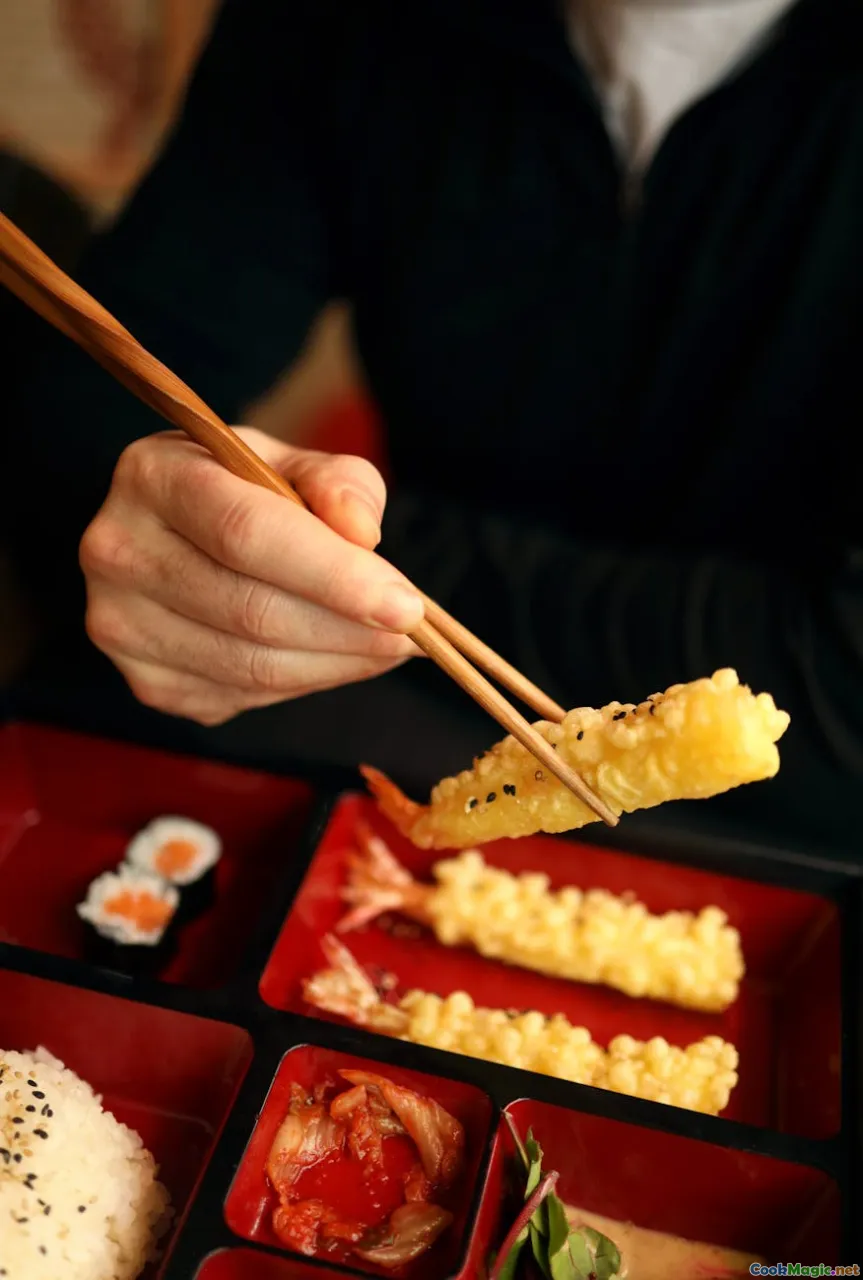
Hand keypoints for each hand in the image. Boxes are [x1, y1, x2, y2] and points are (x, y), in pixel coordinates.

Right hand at [79, 427, 424, 724]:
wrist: (175, 531)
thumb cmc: (242, 490)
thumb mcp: (291, 463)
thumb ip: (338, 484)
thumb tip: (362, 533)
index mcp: (153, 476)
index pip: (247, 534)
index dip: (334, 576)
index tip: (407, 607)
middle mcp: (118, 551)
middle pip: (252, 612)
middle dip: (350, 630)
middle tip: (414, 634)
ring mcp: (121, 625)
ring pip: (252, 667)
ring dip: (338, 664)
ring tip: (389, 646)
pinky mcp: (144, 679)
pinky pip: (243, 696)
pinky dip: (307, 682)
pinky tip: (337, 657)